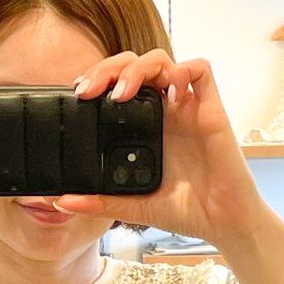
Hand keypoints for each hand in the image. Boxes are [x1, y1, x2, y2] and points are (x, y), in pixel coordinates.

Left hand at [52, 51, 264, 247]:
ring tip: (120, 93)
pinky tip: (167, 90)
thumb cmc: (185, 210)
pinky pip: (200, 69)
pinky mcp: (211, 109)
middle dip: (109, 68)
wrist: (221, 223)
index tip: (79, 95)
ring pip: (162, 60)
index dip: (98, 81)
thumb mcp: (133, 208)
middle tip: (89, 90)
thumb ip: (100, 202)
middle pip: (135, 66)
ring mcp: (187, 108)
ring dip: (137, 67)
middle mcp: (165, 112)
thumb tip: (63, 201)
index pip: (118, 86)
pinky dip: (182, 69)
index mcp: (145, 128)